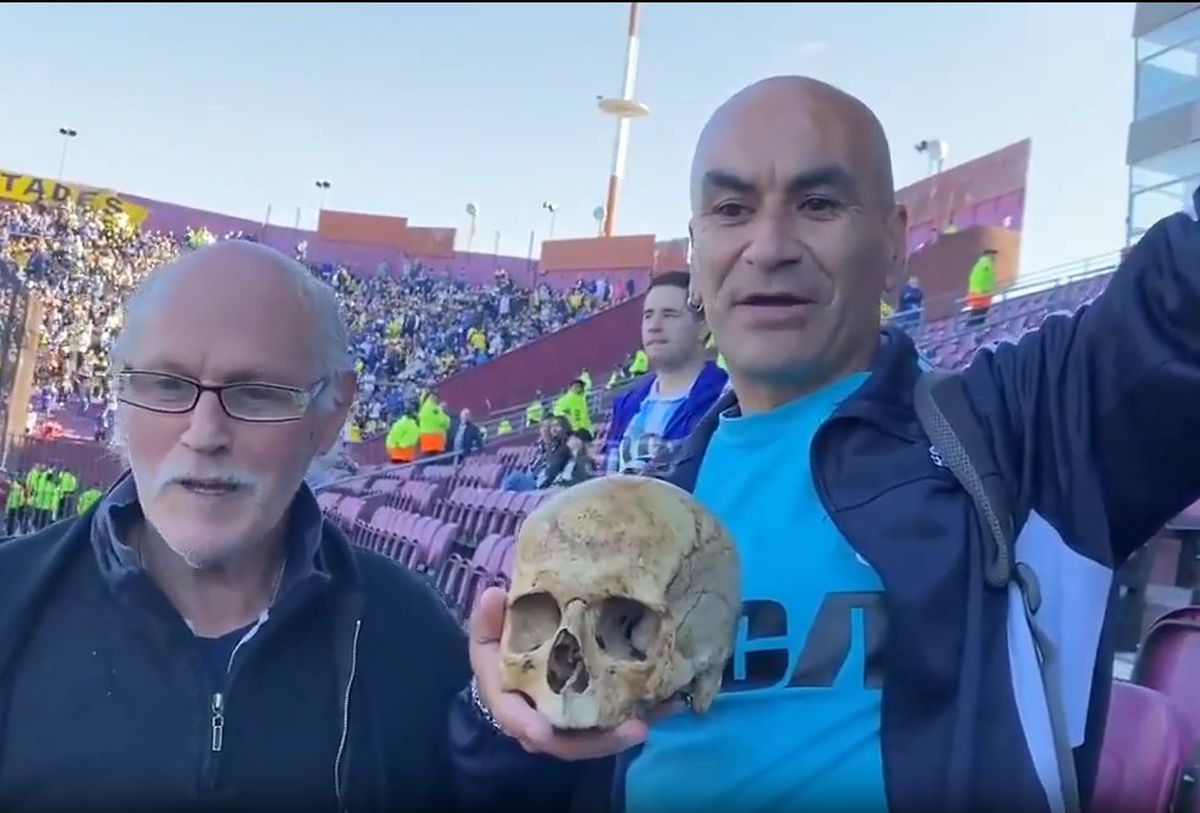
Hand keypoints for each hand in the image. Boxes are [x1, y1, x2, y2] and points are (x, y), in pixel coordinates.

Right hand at [469, 586, 664, 759]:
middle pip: (568, 743)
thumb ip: (488, 620)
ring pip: (596, 739)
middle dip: (601, 741)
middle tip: (636, 728)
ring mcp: (569, 726)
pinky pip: (614, 724)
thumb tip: (493, 594)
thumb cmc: (500, 653)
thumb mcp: (487, 636)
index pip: (516, 721)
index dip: (529, 727)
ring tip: (659, 717)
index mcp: (510, 705)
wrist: (511, 672)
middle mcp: (541, 725)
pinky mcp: (591, 718)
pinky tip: (670, 704)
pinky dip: (642, 715)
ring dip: (628, 731)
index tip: (542, 732)